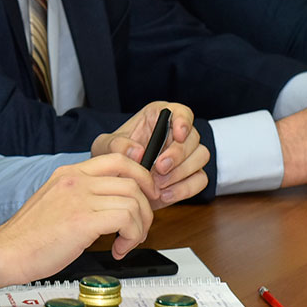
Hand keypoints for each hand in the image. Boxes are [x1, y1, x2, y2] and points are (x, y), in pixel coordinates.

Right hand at [0, 154, 155, 287]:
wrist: (7, 252)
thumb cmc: (29, 235)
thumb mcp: (55, 202)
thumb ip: (81, 196)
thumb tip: (111, 205)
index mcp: (69, 173)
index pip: (119, 160)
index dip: (141, 177)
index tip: (146, 196)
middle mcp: (75, 181)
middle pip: (133, 180)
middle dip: (146, 206)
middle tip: (142, 226)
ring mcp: (79, 199)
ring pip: (133, 201)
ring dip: (140, 227)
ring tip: (127, 242)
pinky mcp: (83, 221)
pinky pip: (126, 220)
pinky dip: (131, 237)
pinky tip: (117, 250)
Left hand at [90, 100, 207, 205]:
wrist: (117, 183)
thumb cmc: (113, 156)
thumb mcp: (105, 147)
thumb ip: (117, 145)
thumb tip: (138, 151)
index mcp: (159, 118)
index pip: (181, 112)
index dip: (183, 121)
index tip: (178, 134)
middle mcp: (177, 134)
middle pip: (193, 137)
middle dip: (178, 154)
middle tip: (160, 168)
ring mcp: (187, 155)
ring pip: (201, 156)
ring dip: (181, 172)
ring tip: (157, 185)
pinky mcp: (190, 175)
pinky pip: (200, 180)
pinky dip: (184, 189)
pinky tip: (164, 195)